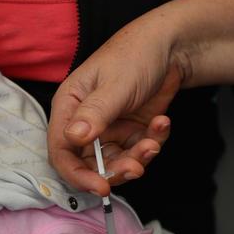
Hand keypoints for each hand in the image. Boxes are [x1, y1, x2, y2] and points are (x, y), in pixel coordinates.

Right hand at [48, 14, 181, 195]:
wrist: (171, 46)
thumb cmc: (135, 54)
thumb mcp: (115, 85)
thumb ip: (94, 114)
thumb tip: (71, 138)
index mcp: (70, 107)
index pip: (62, 151)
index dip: (78, 174)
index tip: (101, 187)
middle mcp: (86, 122)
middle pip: (90, 163)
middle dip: (114, 170)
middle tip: (136, 168)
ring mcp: (111, 128)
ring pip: (118, 161)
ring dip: (138, 158)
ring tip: (154, 142)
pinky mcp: (133, 131)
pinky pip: (140, 150)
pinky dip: (154, 142)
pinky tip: (163, 123)